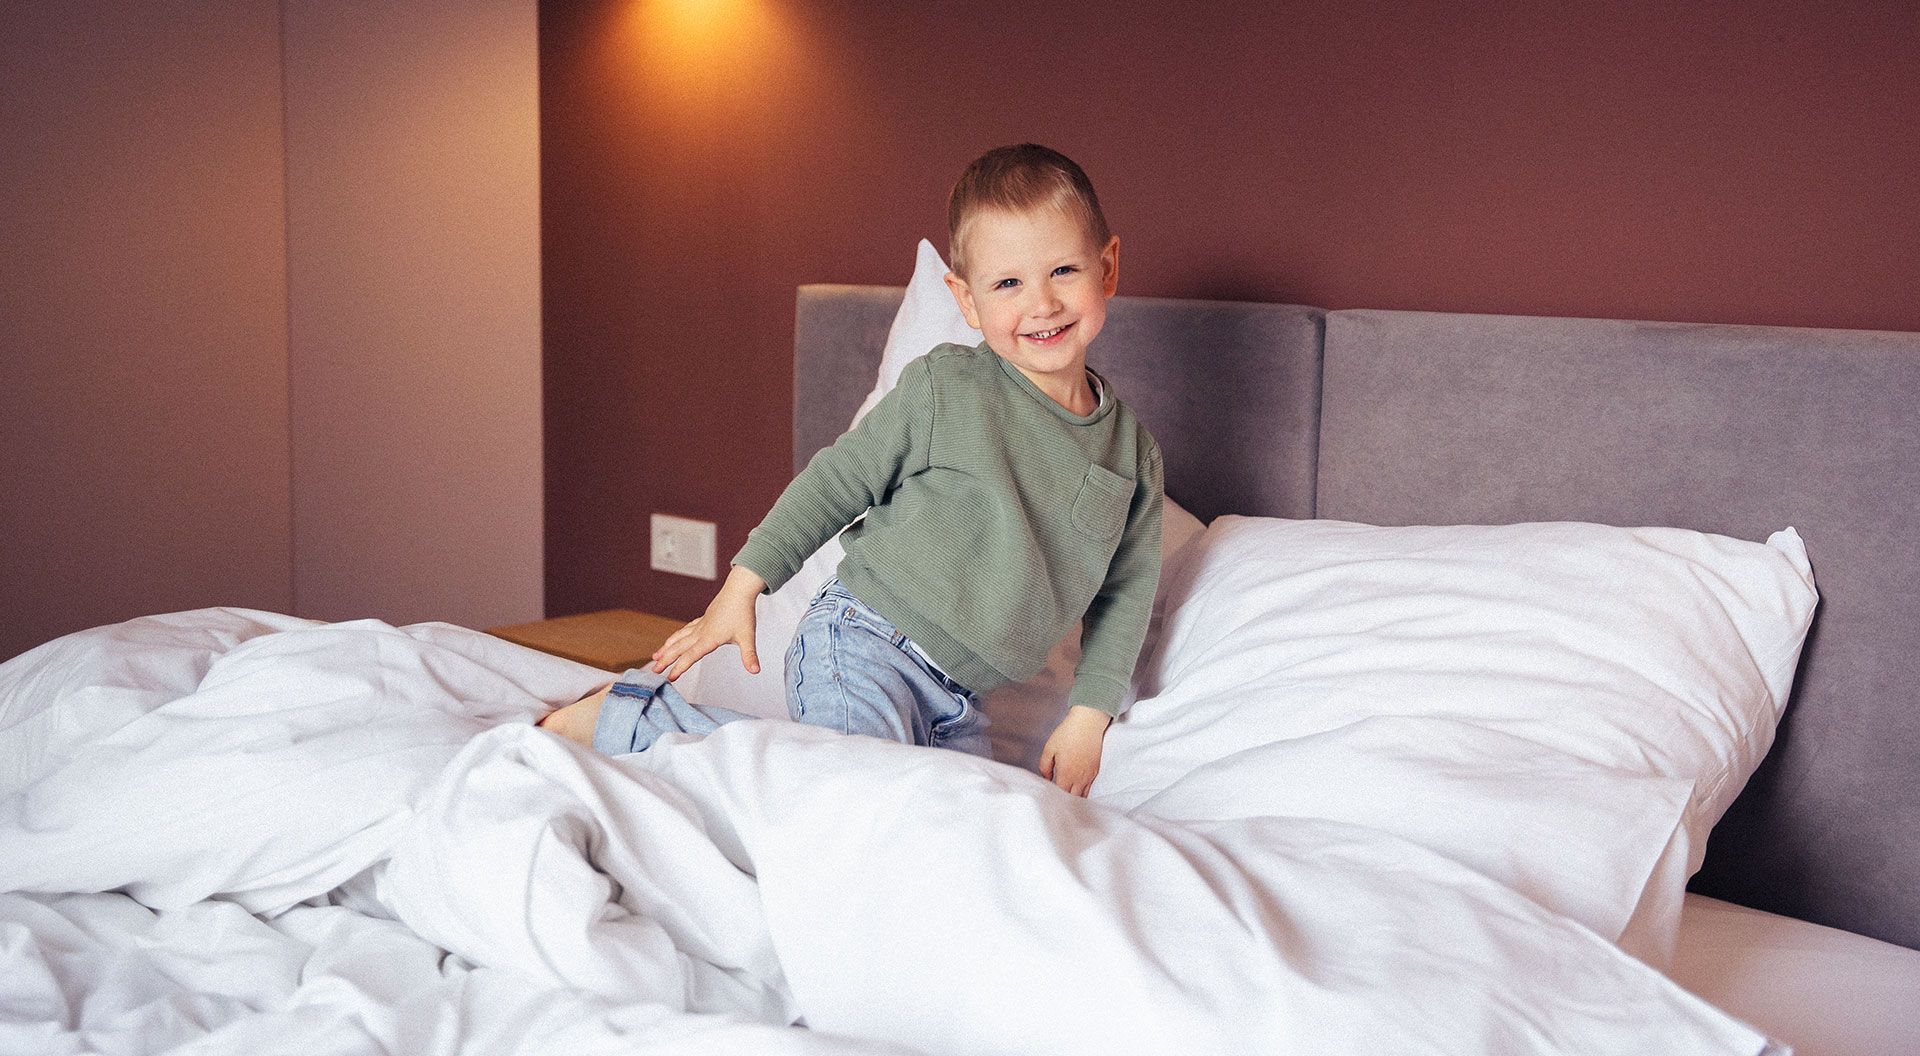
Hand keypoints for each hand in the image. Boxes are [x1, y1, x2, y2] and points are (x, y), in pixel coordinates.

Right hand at [650, 566, 765, 680]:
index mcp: (709, 638)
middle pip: (679, 648)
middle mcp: (701, 632)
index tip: (670, 677)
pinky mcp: (703, 620)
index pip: (691, 656)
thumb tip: (755, 670)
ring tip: (656, 657)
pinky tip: (673, 640)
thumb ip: (749, 655)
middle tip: (654, 670)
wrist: (739, 590)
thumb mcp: (748, 636)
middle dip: (666, 660)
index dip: (680, 667)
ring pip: (679, 638)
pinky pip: (685, 630)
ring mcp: (700, 625)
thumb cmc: (743, 612)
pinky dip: (676, 637)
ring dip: (666, 648)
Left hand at [1039, 705, 1113, 796]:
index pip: (1061, 795)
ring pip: (1083, 795)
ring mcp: (1089, 775)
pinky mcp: (1095, 770)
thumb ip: (1045, 766)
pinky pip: (1090, 787)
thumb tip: (1047, 778)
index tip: (1049, 799)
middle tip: (1058, 802)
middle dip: (1065, 802)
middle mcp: (1079, 778)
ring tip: (1067, 799)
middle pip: (1073, 799)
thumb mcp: (1049, 748)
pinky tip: (1077, 789)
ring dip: (1075, 798)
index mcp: (1066, 774)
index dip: (1055, 799)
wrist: (1088, 723)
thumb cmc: (1068, 733)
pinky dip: (1083, 791)